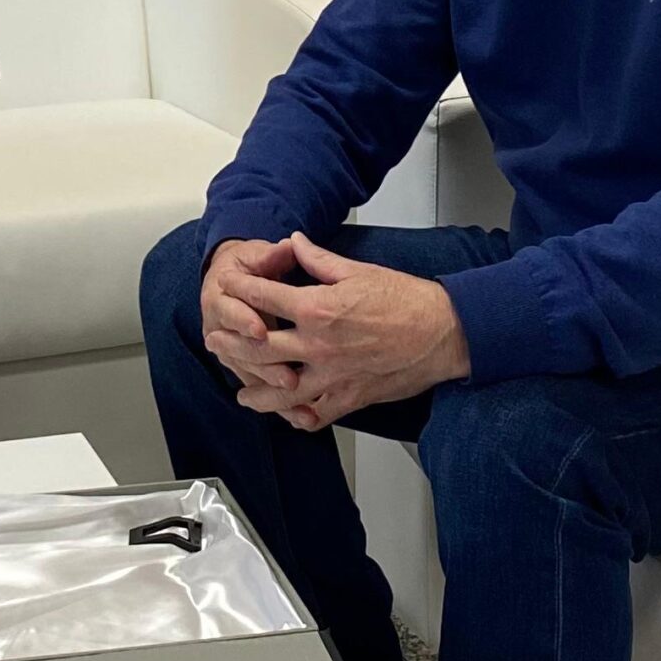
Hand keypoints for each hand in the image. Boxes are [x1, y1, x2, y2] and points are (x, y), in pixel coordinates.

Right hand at [199, 237, 306, 392]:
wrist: (229, 278)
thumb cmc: (246, 266)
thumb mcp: (256, 255)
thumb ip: (271, 255)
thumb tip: (288, 246)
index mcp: (220, 297)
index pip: (230, 311)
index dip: (244, 321)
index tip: (260, 329)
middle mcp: (220, 327)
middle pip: (240, 352)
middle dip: (264, 367)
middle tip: (289, 377)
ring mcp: (231, 350)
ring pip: (250, 374)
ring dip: (272, 390)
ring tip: (298, 399)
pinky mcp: (245, 365)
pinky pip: (260, 388)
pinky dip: (279, 403)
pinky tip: (301, 415)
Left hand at [214, 233, 469, 431]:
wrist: (444, 332)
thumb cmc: (407, 300)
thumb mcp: (358, 270)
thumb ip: (318, 259)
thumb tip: (293, 243)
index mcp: (318, 308)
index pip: (263, 298)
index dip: (239, 290)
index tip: (227, 287)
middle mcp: (318, 346)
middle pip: (258, 348)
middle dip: (231, 343)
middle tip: (216, 339)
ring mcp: (332, 376)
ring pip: (279, 391)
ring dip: (254, 390)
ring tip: (241, 390)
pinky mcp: (349, 398)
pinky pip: (314, 415)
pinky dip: (297, 417)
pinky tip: (286, 414)